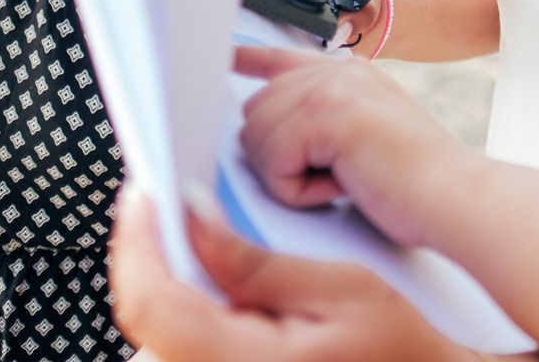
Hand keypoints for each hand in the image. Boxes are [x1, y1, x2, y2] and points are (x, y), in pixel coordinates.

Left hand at [109, 187, 476, 361]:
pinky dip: (180, 300)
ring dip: (157, 276)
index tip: (144, 192)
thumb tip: (192, 214)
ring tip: (177, 227)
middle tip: (155, 197)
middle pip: (143, 316)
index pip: (154, 302)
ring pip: (156, 330)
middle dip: (140, 252)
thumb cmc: (401, 347)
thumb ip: (255, 259)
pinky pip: (179, 342)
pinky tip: (200, 271)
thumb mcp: (341, 287)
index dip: (137, 241)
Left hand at [235, 46, 470, 248]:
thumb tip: (263, 128)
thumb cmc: (413, 185)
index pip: (282, 60)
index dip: (249, 60)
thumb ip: (321, 120)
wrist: (453, 195)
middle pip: (256, 111)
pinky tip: (341, 186)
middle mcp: (338, 72)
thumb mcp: (363, 138)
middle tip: (331, 176)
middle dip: (278, 157)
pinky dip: (299, 191)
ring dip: (289, 176)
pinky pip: (274, 162)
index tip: (226, 58)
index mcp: (350, 75)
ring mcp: (332, 88)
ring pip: (257, 138)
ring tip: (342, 180)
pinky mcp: (328, 114)